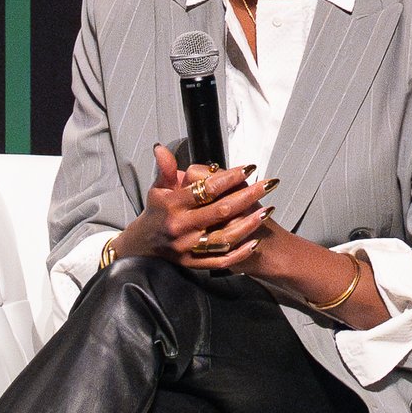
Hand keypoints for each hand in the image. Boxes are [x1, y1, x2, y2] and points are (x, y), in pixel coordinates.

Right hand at [113, 144, 276, 269]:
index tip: (249, 168)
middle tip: (268, 185)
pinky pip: (220, 260)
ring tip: (267, 212)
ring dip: (248, 225)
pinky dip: (239, 253)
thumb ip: (165, 169)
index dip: (230, 177)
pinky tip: (254, 241)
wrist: (142, 245)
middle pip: (221, 210)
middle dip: (248, 196)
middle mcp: (180, 226)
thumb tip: (162, 149)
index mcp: (172, 205)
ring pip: (224, 237)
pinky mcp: (192, 263)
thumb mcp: (158, 189)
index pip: (207, 189)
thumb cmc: (157, 212)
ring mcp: (187, 247)